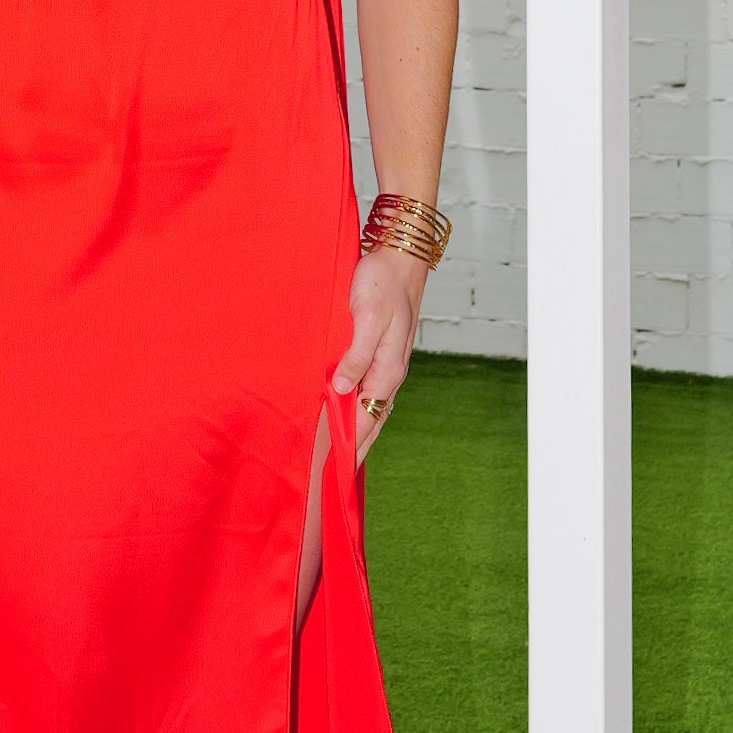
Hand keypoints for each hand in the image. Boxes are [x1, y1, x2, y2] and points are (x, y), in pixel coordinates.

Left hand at [331, 247, 427, 462]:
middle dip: (354, 448)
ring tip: (339, 455)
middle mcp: (387, 372)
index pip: (365, 418)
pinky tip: (347, 413)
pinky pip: (368, 390)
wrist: (399, 256)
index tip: (332, 470)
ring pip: (370, 407)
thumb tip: (340, 391)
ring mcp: (384, 363)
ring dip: (356, 431)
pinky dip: (357, 409)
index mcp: (386, 369)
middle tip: (334, 476)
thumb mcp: (368, 318)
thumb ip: (356, 356)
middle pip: (370, 420)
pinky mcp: (379, 352)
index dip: (348, 445)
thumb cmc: (383, 283)